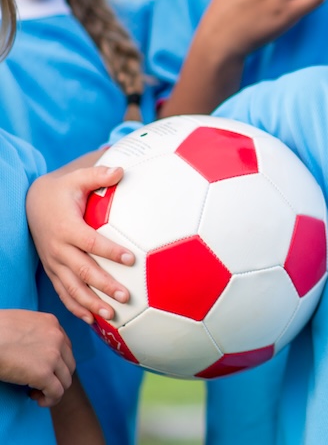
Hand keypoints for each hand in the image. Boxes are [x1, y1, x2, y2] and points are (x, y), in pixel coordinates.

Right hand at [0, 310, 74, 406]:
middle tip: (39, 383)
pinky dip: (50, 400)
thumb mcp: (20, 323)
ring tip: (36, 392)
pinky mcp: (42, 373)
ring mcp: (53, 355)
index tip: (42, 369)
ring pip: (65, 380)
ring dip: (53, 389)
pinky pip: (57, 392)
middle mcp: (57, 337)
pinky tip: (38, 400)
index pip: (65, 347)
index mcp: (51, 323)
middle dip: (57, 377)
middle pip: (68, 364)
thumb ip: (34, 333)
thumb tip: (32, 350)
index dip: (55, 362)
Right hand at [26, 159, 133, 323]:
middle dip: (103, 286)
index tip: (131, 259)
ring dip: (91, 303)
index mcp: (66, 227)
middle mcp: (58, 249)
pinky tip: (93, 321)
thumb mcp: (77, 177)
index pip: (90, 242)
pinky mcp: (52, 271)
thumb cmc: (63, 190)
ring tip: (112, 316)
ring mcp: (53, 263)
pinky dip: (77, 308)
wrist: (34, 203)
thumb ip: (98, 174)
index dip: (109, 251)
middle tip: (126, 297)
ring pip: (71, 288)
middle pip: (82, 271)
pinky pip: (63, 293)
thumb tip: (122, 170)